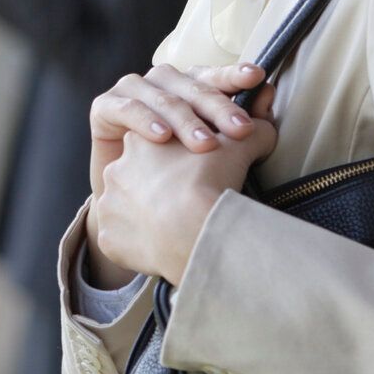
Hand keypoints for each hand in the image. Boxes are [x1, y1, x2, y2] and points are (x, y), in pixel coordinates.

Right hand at [86, 62, 276, 201]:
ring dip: (185, 119)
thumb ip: (245, 127)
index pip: (213, 77)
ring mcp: (132, 91)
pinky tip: (161, 136)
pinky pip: (126, 108)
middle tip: (240, 131)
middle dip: (218, 107)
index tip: (257, 77)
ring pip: (162, 96)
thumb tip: (270, 95)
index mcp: (190, 87)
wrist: (132, 209)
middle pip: (191, 86)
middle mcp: (162, 83)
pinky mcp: (104, 106)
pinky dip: (144, 120)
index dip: (234, 75)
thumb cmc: (178, 180)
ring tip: (205, 144)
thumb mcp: (216, 155)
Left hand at [91, 104, 278, 285]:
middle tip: (185, 201)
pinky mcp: (109, 238)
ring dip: (145, 215)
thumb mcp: (239, 146)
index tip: (194, 174)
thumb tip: (265, 126)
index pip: (153, 146)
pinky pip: (121, 241)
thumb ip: (254, 131)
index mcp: (138, 141)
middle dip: (157, 188)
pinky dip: (137, 245)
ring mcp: (108, 205)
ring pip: (125, 209)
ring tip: (174, 226)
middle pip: (136, 177)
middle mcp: (115, 170)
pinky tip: (159, 247)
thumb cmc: (212, 182)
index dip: (176, 160)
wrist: (192, 229)